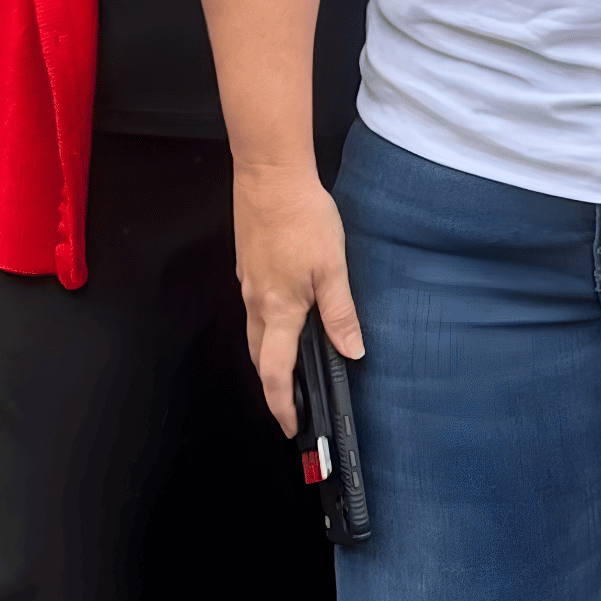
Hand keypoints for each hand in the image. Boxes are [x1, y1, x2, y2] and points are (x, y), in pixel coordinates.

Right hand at [232, 161, 363, 434]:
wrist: (269, 175)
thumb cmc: (300, 216)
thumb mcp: (332, 267)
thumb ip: (340, 313)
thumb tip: (352, 350)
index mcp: (278, 309)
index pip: (274, 373)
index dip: (282, 405)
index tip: (291, 425)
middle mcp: (256, 301)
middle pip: (259, 357)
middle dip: (274, 385)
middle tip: (293, 401)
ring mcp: (248, 283)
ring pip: (255, 331)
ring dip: (270, 353)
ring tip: (292, 363)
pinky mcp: (248, 264)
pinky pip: (255, 305)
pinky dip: (268, 322)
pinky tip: (286, 311)